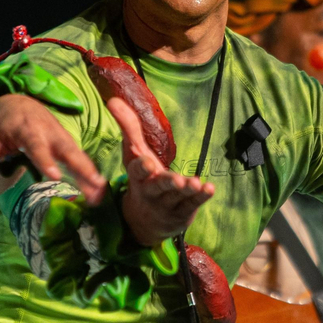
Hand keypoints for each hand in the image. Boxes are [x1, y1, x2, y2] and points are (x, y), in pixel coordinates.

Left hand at [0, 95, 105, 204]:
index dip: (46, 159)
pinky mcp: (68, 145)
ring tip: (101, 194)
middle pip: (67, 149)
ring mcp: (62, 138)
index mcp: (28, 129)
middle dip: (81, 166)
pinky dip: (91, 175)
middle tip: (94, 184)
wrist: (19, 104)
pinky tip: (99, 193)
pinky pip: (81, 161)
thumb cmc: (2, 125)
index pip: (37, 145)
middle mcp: (49, 132)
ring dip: (91, 174)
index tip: (53, 175)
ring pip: (79, 156)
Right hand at [108, 98, 213, 245]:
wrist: (144, 222)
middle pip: (158, 187)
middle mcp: (151, 192)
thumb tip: (112, 100)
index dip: (142, 168)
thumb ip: (128, 127)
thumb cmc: (141, 178)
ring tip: (195, 183)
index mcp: (137, 178)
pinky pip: (192, 204)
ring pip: (177, 197)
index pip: (137, 171)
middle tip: (177, 181)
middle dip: (166, 182)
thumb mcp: (134, 154)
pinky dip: (201, 197)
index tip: (147, 162)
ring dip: (187, 190)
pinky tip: (209, 188)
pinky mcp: (182, 211)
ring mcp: (167, 204)